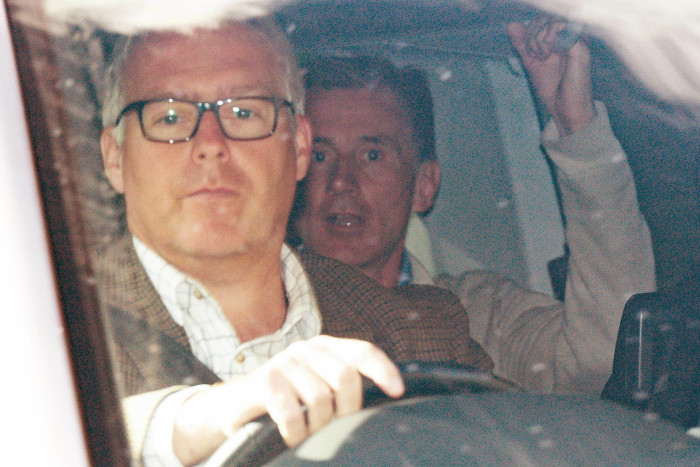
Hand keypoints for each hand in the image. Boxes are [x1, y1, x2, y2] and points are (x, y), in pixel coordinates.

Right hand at [172, 335, 403, 464]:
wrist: (234, 410)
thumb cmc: (285, 402)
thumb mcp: (317, 388)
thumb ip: (345, 386)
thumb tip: (391, 394)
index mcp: (324, 348)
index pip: (362, 351)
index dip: (383, 370)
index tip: (398, 392)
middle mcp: (305, 350)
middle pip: (345, 377)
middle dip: (346, 410)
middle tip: (331, 426)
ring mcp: (283, 364)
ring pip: (320, 399)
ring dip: (317, 426)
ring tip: (306, 431)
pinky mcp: (264, 382)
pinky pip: (293, 413)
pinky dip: (296, 433)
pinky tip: (291, 436)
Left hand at [507, 18, 595, 135]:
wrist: (565, 109)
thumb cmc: (553, 89)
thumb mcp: (531, 63)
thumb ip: (522, 44)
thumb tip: (511, 25)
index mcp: (563, 38)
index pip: (543, 19)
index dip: (530, 31)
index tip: (530, 52)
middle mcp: (572, 36)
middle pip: (546, 17)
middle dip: (532, 34)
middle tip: (535, 55)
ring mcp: (577, 40)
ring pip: (552, 20)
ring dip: (538, 38)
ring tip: (543, 57)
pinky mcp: (579, 46)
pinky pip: (560, 27)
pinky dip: (547, 39)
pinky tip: (549, 55)